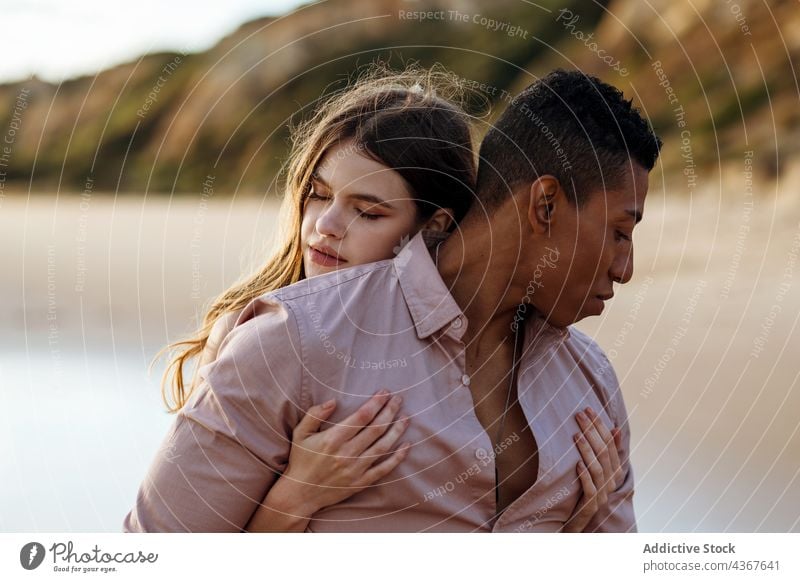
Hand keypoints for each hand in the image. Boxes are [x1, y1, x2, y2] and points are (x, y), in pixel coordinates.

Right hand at [272, 390, 410, 516]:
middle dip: (389, 411)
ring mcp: (355, 469)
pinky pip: (383, 469)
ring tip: (406, 418)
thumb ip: (315, 414)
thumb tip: (333, 401)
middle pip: (375, 428)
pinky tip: (406, 446)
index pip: (361, 417)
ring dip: (396, 431)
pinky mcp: (361, 482)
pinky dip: (397, 458)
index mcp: (333, 439)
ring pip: (382, 447)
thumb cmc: (300, 460)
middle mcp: (347, 453)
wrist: (300, 494)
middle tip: (398, 399)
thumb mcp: (300, 433)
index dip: (375, 403)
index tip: (385, 392)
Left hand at [562, 407, 623, 531]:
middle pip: (604, 452)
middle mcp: (612, 481)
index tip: (588, 409)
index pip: (610, 444)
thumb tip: (615, 428)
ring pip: (598, 468)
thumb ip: (607, 450)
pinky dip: (584, 475)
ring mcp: (603, 493)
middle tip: (579, 415)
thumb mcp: (598, 469)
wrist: (578, 520)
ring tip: (575, 434)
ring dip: (586, 450)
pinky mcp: (591, 505)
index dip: (600, 426)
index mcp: (615, 471)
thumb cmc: (587, 490)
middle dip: (592, 431)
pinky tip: (576, 464)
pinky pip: (590, 488)